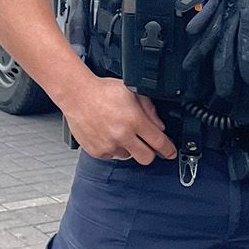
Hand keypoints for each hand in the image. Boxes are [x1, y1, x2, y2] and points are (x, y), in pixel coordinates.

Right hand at [60, 76, 175, 165]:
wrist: (77, 94)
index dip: (168, 149)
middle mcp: (122, 135)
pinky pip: (112, 155)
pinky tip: (109, 134)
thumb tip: (159, 125)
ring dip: (129, 148)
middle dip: (150, 152)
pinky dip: (113, 148)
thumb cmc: (102, 91)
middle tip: (148, 144)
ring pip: (128, 156)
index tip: (171, 152)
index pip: (158, 142)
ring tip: (120, 131)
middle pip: (146, 158)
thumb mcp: (132, 92)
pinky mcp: (97, 151)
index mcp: (134, 120)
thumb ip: (149, 109)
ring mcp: (108, 145)